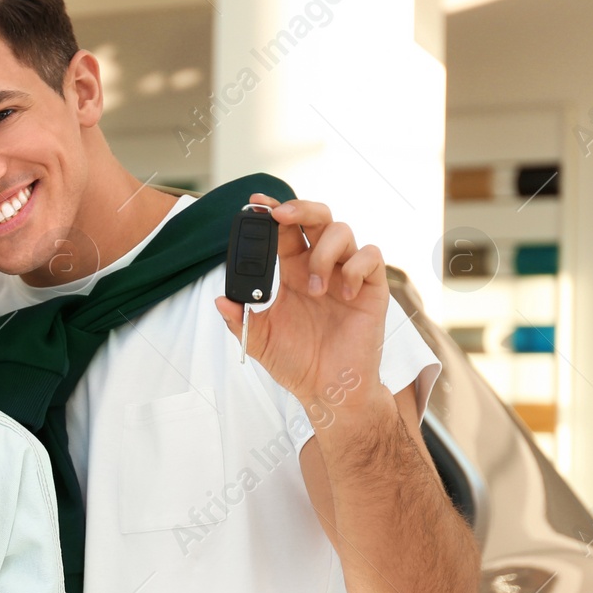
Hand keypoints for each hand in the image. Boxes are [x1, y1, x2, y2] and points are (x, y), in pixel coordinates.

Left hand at [214, 195, 388, 407]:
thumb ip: (240, 319)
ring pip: (342, 231)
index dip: (271, 212)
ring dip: (324, 254)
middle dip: (299, 208)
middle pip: (315, 217)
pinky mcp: (371, 288)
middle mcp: (318, 266)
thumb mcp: (259, 340)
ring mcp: (345, 275)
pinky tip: (345, 293)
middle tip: (281, 217)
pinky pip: (370, 256)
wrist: (327, 389)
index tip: (255, 202)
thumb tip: (221, 300)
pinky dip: (356, 267)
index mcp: (290, 272)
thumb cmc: (295, 362)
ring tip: (315, 290)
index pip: (283, 231)